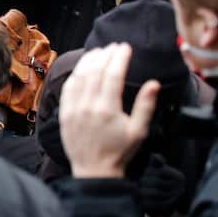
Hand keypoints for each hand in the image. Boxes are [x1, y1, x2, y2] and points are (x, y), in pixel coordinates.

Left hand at [60, 43, 158, 178]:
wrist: (94, 170)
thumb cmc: (119, 151)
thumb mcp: (138, 131)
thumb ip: (145, 106)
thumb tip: (153, 83)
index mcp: (107, 109)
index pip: (112, 75)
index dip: (119, 58)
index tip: (125, 47)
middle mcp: (88, 105)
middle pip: (95, 71)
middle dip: (105, 55)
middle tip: (114, 46)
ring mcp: (73, 108)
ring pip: (79, 76)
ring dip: (89, 61)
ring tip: (99, 51)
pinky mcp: (64, 113)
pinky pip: (67, 87)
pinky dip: (75, 74)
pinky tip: (82, 67)